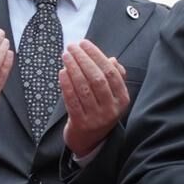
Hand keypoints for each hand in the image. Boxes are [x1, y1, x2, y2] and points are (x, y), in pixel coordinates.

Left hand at [60, 39, 128, 157]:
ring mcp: (97, 117)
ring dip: (73, 68)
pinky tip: (62, 72)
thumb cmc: (100, 110)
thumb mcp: (112, 95)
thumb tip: (111, 59)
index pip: (111, 72)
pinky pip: (72, 100)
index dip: (96, 55)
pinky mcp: (81, 123)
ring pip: (84, 88)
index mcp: (122, 98)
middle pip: (97, 78)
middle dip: (83, 59)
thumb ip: (114, 77)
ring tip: (65, 56)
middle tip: (71, 47)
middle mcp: (111, 108)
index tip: (84, 43)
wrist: (90, 140)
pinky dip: (66, 85)